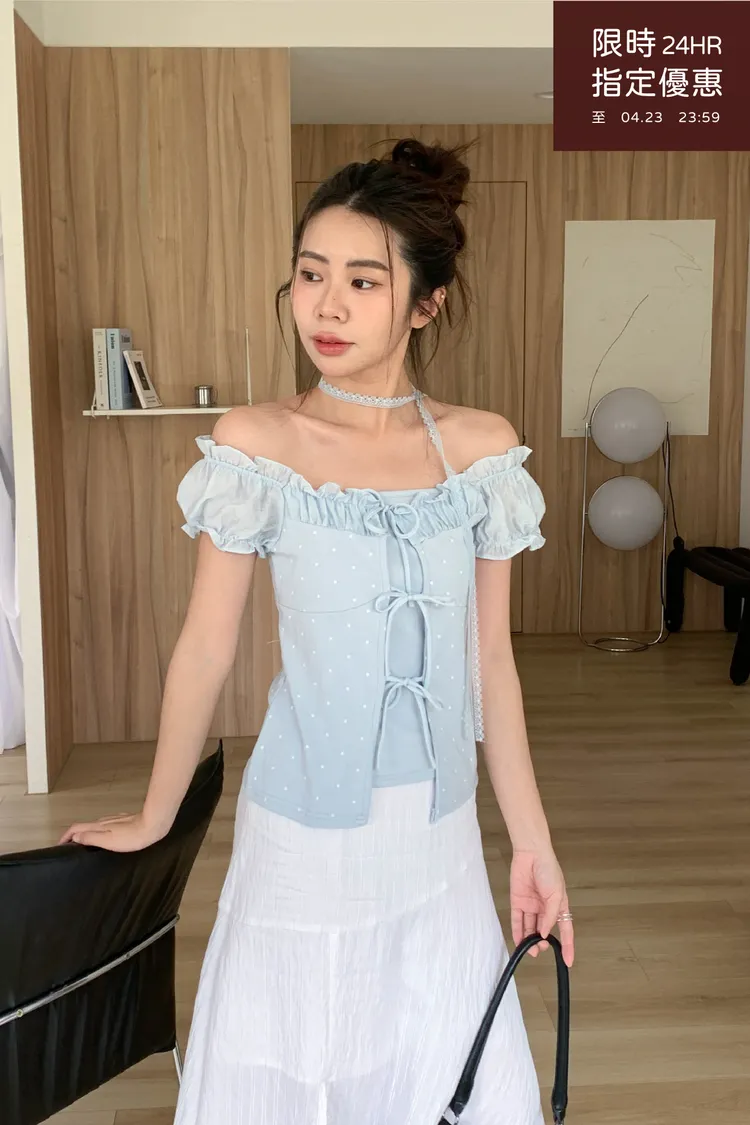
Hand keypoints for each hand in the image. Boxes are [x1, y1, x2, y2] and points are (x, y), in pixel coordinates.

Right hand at [58, 810, 167, 851]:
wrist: (154, 825)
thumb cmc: (132, 837)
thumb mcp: (109, 841)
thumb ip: (92, 838)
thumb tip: (75, 837)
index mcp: (98, 826)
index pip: (76, 828)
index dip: (65, 836)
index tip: (58, 846)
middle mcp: (104, 821)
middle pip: (83, 826)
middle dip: (73, 835)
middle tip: (68, 847)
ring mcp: (114, 820)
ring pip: (94, 826)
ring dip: (85, 834)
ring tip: (83, 845)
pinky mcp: (123, 822)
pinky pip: (104, 827)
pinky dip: (97, 832)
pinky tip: (103, 839)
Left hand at [509, 847, 574, 967]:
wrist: (531, 854)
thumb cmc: (548, 870)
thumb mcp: (556, 895)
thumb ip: (551, 916)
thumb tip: (545, 933)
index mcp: (559, 905)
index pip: (565, 930)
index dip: (567, 945)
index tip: (568, 961)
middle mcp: (545, 908)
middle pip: (544, 930)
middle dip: (543, 942)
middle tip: (541, 949)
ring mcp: (531, 905)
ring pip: (530, 928)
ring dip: (530, 940)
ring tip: (531, 950)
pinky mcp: (518, 902)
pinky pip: (517, 920)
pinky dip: (518, 932)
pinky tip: (519, 943)